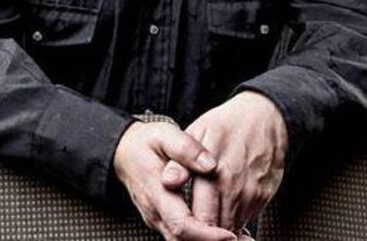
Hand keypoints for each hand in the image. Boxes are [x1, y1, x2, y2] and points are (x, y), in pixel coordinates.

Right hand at [113, 121, 235, 240]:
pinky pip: (183, 239)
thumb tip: (209, 165)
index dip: (206, 235)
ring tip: (242, 240)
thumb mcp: (165, 135)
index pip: (180, 225)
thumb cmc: (146, 143)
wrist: (125, 153)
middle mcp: (155, 212)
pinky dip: (204, 240)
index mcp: (156, 192)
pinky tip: (226, 236)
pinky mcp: (163, 221)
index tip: (230, 235)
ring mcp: (158, 220)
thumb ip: (186, 148)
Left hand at [172, 92, 287, 232]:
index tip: (182, 229)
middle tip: (192, 230)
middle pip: (216, 228)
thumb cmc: (226, 125)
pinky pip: (246, 219)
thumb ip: (179, 162)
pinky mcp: (263, 196)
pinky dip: (234, 221)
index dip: (190, 230)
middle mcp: (234, 189)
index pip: (200, 220)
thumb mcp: (196, 134)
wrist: (265, 117)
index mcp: (213, 175)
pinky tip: (223, 212)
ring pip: (233, 227)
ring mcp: (251, 195)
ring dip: (220, 230)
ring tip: (205, 225)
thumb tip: (167, 182)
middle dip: (203, 234)